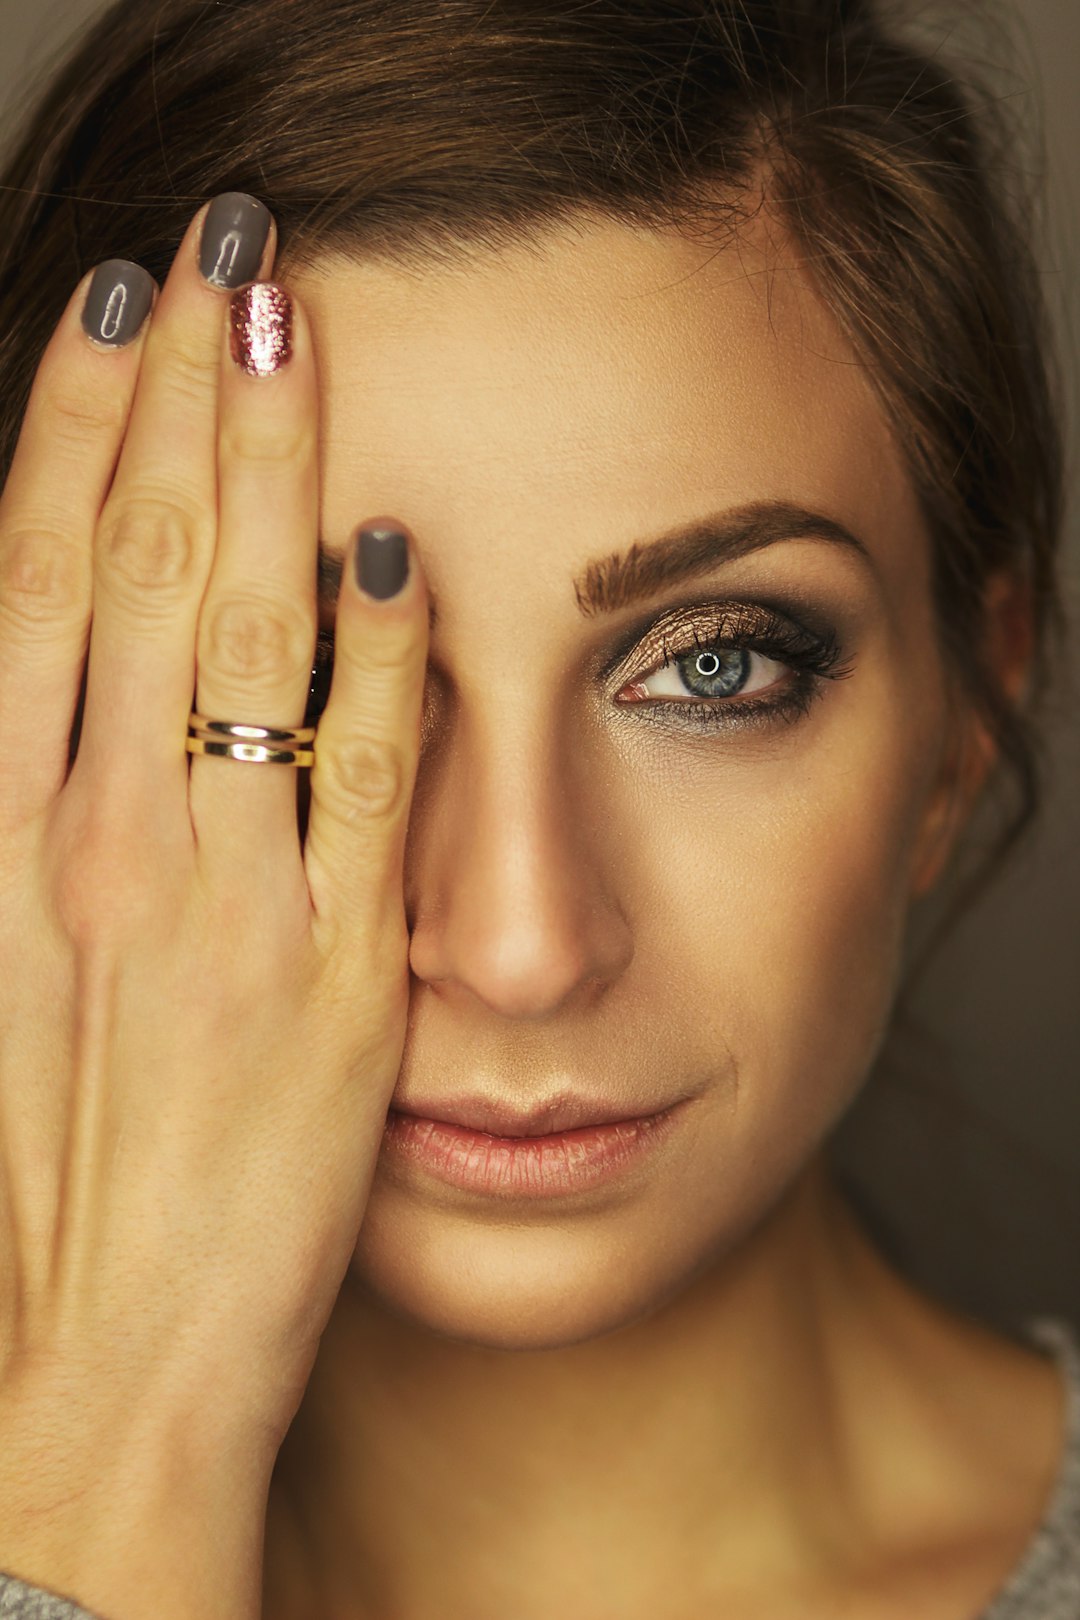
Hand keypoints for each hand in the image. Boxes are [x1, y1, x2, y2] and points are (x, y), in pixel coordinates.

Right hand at [0, 194, 427, 1609]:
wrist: (76, 1395)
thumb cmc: (15, 1190)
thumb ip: (17, 804)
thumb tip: (55, 667)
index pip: (35, 574)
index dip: (71, 424)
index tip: (116, 309)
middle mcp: (97, 843)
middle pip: (145, 563)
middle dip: (189, 392)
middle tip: (231, 251)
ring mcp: (224, 905)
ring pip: (249, 635)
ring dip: (276, 467)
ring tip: (303, 332)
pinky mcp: (338, 984)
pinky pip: (367, 786)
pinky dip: (382, 663)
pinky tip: (399, 553)